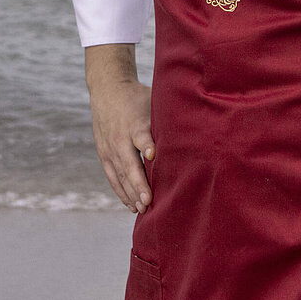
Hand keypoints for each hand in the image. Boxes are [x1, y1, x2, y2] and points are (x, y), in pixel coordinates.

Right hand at [85, 44, 155, 212]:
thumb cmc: (138, 97)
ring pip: (119, 175)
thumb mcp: (153, 100)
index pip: (141, 135)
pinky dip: (121, 192)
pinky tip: (131, 205)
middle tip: (148, 202)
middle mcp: (119, 137)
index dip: (147, 145)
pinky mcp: (103, 155)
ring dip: (130, 193)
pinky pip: (112, 177)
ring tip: (142, 209)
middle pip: (129, 163)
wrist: (107, 90)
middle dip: (138, 183)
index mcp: (135, 122)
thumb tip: (197, 126)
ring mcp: (109, 148)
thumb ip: (168, 116)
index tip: (153, 155)